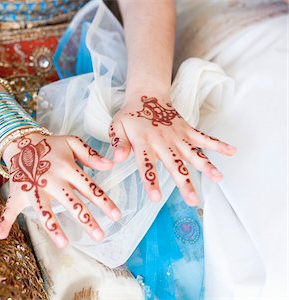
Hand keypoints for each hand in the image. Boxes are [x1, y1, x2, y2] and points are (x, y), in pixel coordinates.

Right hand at [0, 134, 121, 247]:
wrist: (22, 141)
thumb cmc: (50, 145)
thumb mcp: (72, 143)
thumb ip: (91, 154)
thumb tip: (111, 166)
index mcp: (67, 169)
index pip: (90, 188)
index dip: (104, 202)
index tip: (117, 216)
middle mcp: (52, 180)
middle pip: (72, 203)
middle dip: (86, 220)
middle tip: (99, 236)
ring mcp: (34, 188)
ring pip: (44, 210)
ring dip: (53, 228)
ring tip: (64, 244)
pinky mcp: (19, 192)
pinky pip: (9, 208)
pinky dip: (4, 221)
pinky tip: (0, 235)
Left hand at [110, 94, 235, 205]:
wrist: (146, 96)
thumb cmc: (130, 116)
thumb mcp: (117, 127)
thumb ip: (118, 143)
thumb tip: (116, 158)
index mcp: (144, 142)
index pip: (147, 164)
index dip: (151, 181)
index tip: (156, 198)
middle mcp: (163, 141)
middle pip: (175, 164)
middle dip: (185, 183)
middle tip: (193, 200)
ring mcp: (177, 136)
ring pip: (193, 153)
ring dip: (206, 165)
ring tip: (218, 178)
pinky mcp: (187, 130)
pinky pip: (204, 138)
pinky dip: (218, 144)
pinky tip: (232, 151)